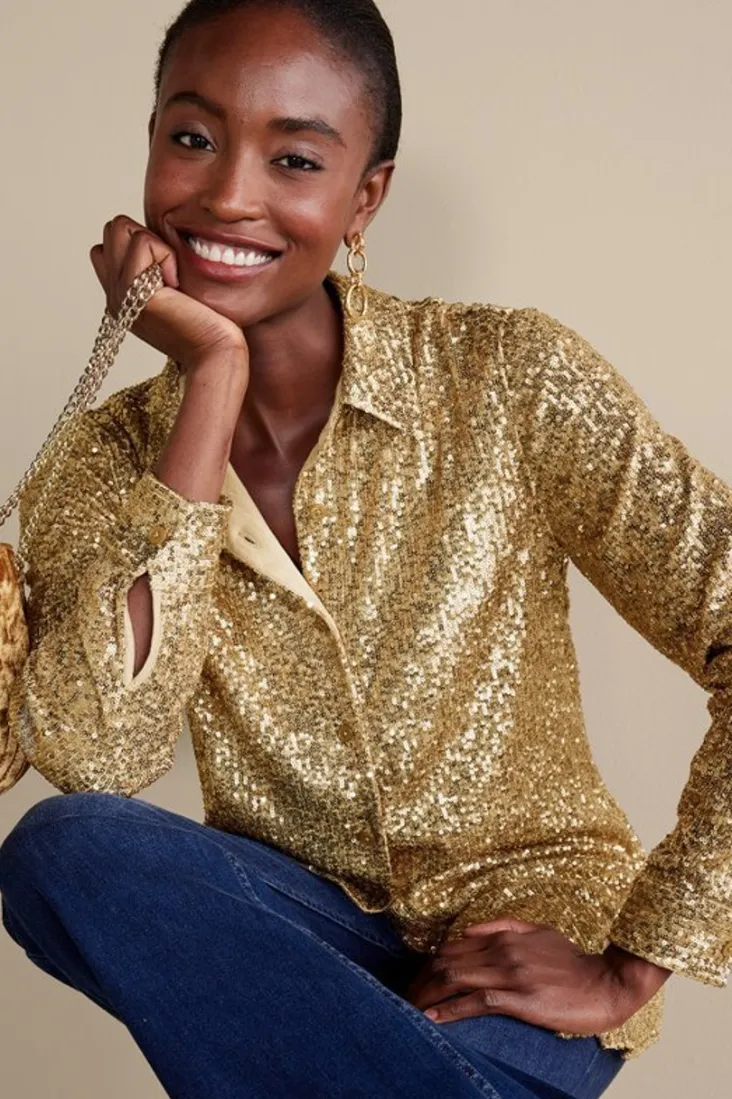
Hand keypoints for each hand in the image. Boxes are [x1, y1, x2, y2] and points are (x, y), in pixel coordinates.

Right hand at [90, 215, 247, 371]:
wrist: (216, 354)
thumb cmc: (209, 325)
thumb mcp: (178, 292)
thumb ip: (160, 269)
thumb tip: (159, 239)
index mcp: (122, 297)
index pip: (109, 244)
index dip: (140, 244)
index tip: (167, 272)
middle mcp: (114, 295)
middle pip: (113, 229)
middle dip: (144, 235)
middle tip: (169, 271)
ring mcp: (119, 294)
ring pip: (120, 227)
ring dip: (153, 243)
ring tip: (172, 278)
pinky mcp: (134, 292)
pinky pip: (142, 242)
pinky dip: (166, 254)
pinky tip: (177, 284)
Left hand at [404, 916, 671, 1033]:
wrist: (605, 984)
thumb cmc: (573, 962)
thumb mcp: (538, 932)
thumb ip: (503, 926)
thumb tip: (468, 929)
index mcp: (504, 935)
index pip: (452, 947)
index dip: (427, 964)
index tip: (414, 980)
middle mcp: (502, 951)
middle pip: (446, 962)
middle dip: (419, 981)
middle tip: (403, 998)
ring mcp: (510, 974)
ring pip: (455, 979)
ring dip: (426, 995)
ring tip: (408, 1009)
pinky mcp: (519, 999)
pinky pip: (475, 1002)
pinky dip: (449, 1010)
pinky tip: (432, 1018)